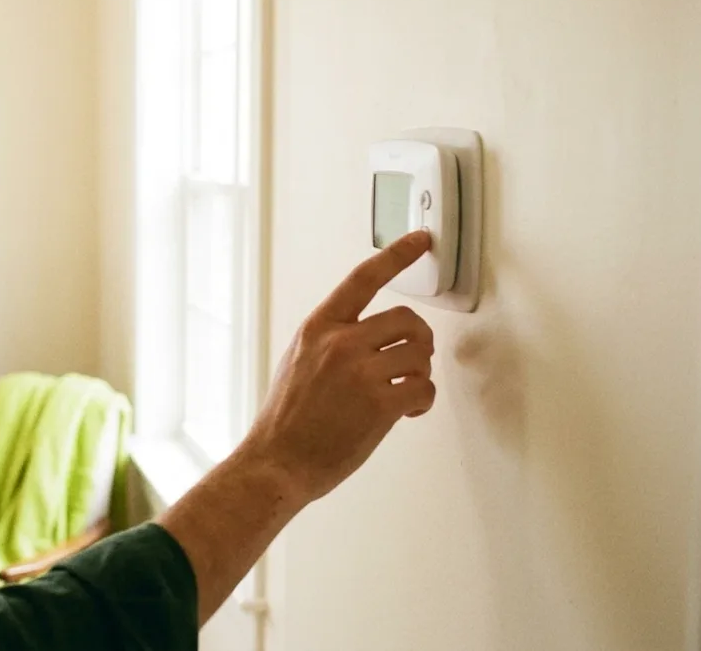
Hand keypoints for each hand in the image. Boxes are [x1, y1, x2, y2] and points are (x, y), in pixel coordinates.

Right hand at [245, 230, 436, 505]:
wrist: (278, 461)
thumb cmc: (285, 419)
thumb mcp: (296, 361)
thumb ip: (328, 341)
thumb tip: (366, 336)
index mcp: (318, 328)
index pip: (363, 278)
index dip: (396, 254)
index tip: (421, 239)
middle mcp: (340, 343)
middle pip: (407, 319)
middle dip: (419, 340)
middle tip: (413, 359)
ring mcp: (360, 373)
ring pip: (419, 355)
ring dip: (419, 374)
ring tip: (404, 392)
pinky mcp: (380, 404)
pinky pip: (423, 389)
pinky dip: (422, 402)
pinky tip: (408, 411)